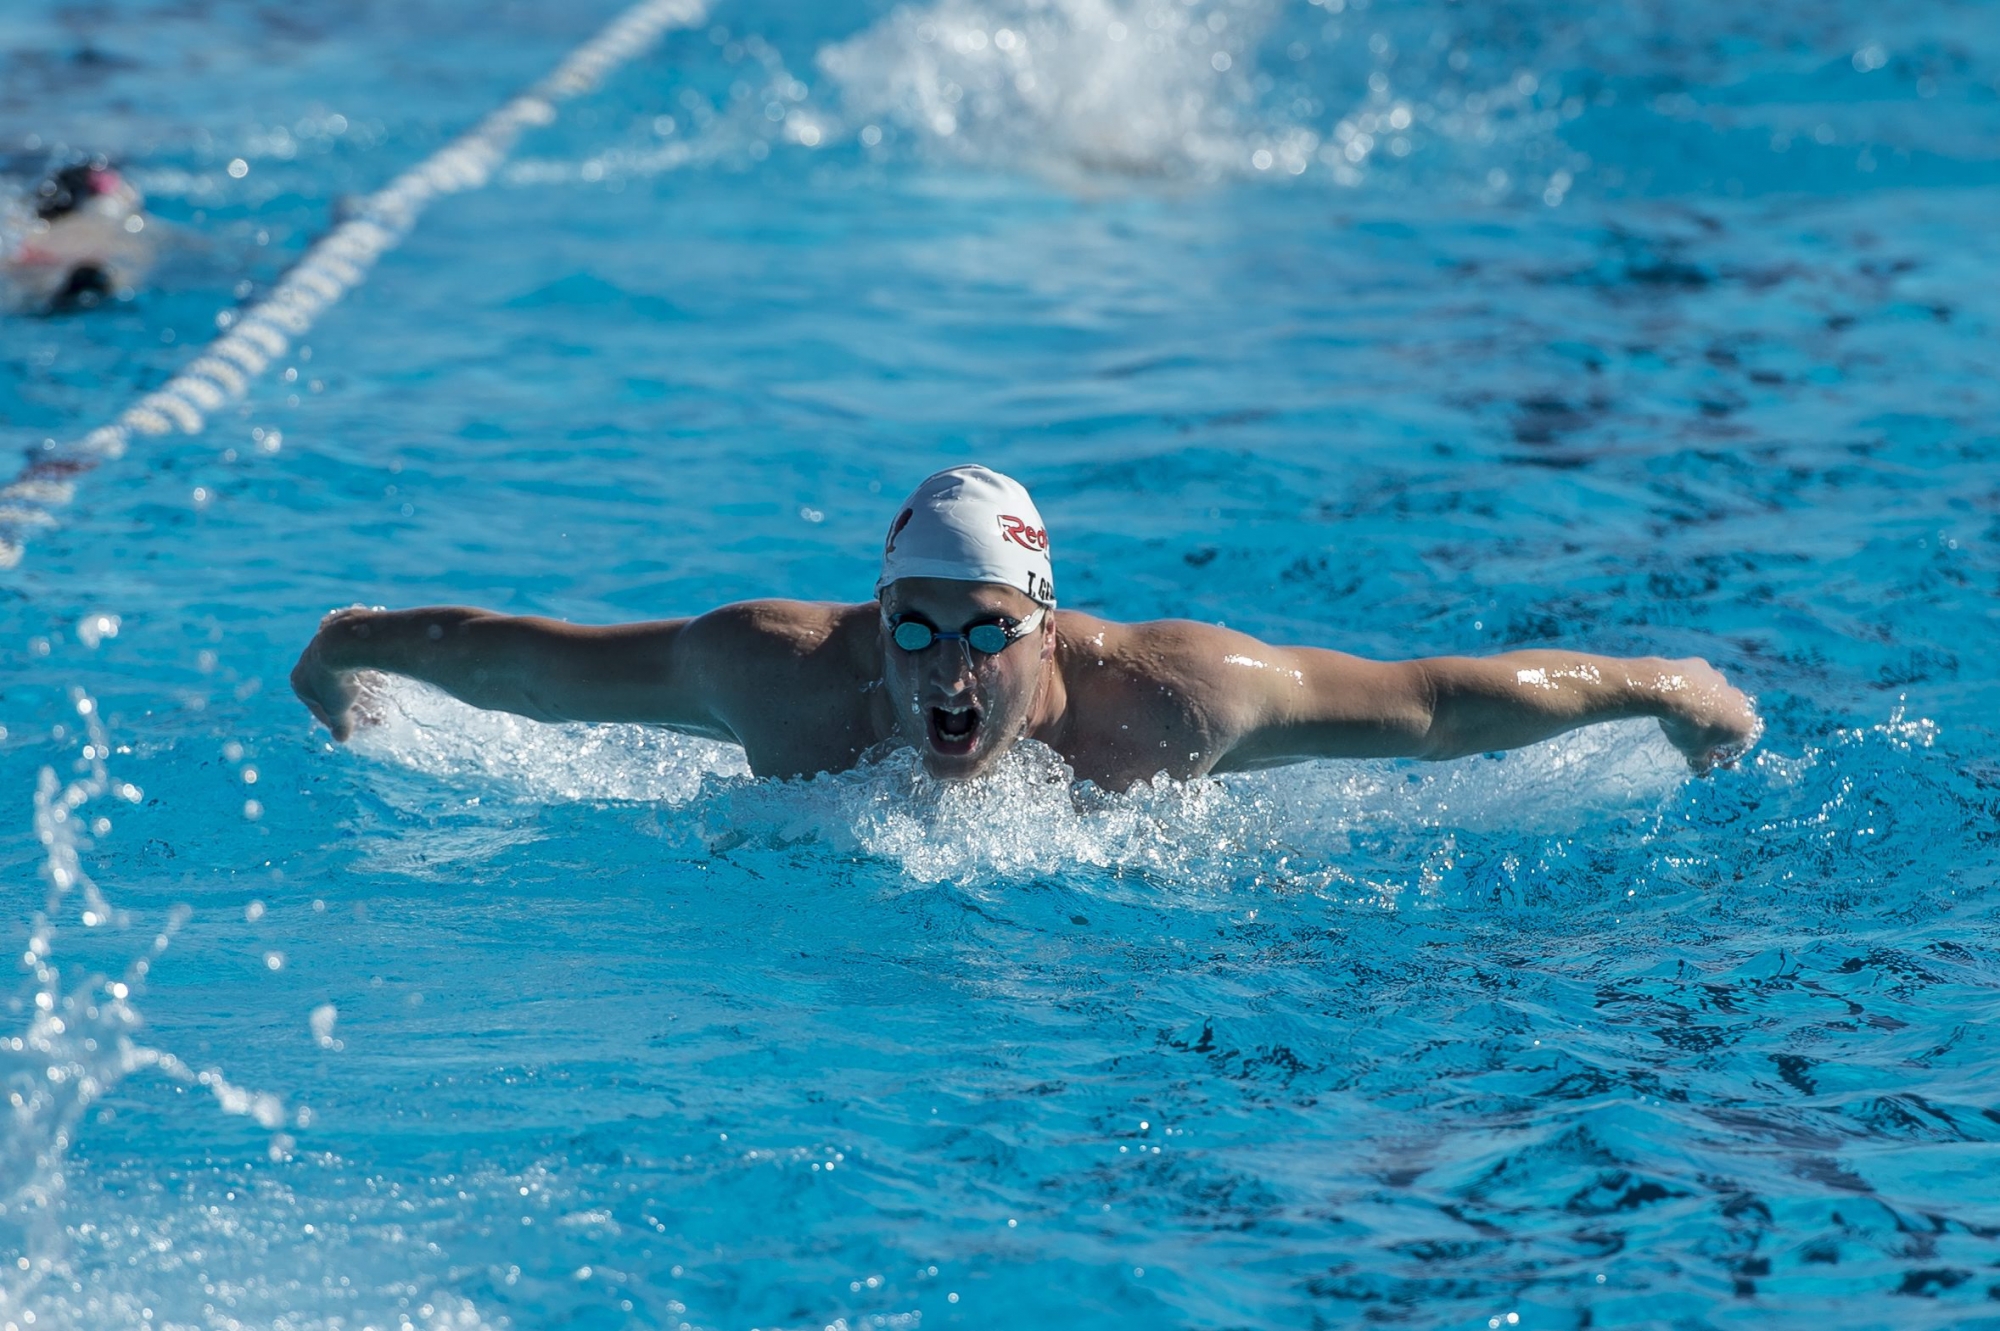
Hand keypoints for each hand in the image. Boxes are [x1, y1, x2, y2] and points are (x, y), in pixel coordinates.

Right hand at [290, 607, 378, 741]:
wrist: (344, 641)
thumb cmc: (337, 680)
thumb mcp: (339, 708)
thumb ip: (340, 724)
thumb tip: (341, 738)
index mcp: (299, 680)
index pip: (315, 704)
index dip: (330, 718)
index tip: (343, 725)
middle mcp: (306, 660)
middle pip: (327, 683)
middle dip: (344, 696)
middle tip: (361, 705)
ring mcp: (321, 643)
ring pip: (339, 663)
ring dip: (352, 675)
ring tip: (373, 686)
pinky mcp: (337, 629)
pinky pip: (351, 646)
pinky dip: (360, 655)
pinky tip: (374, 661)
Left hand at [1652, 657, 1760, 773]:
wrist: (1668, 689)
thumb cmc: (1687, 725)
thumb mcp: (1694, 751)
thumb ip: (1702, 763)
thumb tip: (1703, 769)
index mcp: (1744, 724)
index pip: (1740, 746)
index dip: (1727, 756)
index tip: (1715, 761)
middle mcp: (1739, 700)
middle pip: (1730, 721)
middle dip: (1718, 734)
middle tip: (1702, 742)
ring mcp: (1721, 681)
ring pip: (1716, 700)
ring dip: (1706, 711)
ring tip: (1686, 720)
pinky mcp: (1702, 667)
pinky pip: (1699, 685)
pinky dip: (1692, 693)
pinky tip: (1677, 700)